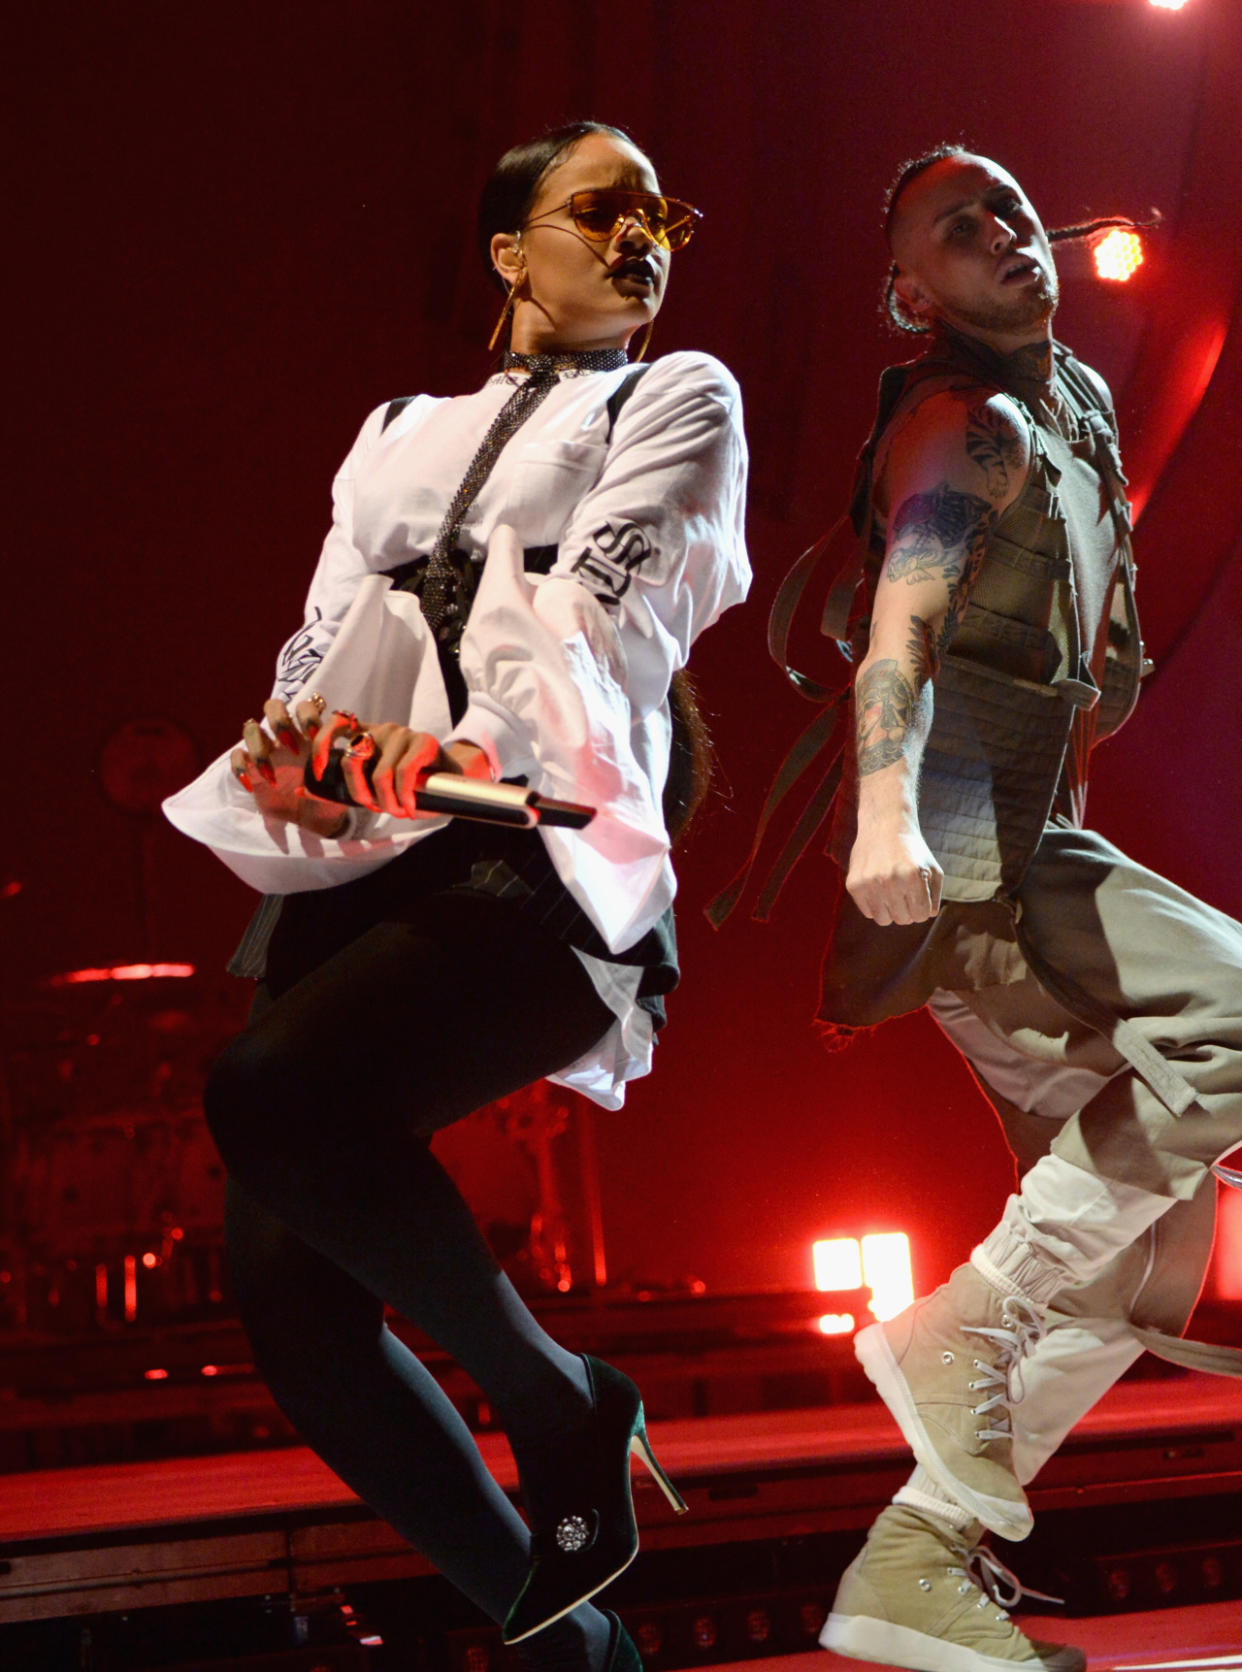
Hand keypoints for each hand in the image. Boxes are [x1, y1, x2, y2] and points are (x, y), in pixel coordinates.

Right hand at [230, 696, 348, 837]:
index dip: (308, 716)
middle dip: (279, 721)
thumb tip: (346, 761)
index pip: (305, 707)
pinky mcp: (250, 768)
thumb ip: (341, 771)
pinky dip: (240, 768)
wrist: (314, 820)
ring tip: (273, 776)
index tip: (315, 736)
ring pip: (250, 728)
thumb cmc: (329, 796)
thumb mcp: (339, 784)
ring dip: (259, 748)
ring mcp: (267, 750)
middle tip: (292, 748)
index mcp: (309, 735)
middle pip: (273, 706)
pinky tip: (251, 786)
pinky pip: (237, 757)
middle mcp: (286, 737)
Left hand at [306, 714, 491, 819]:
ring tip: (399, 811)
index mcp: (367, 734)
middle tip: (376, 808)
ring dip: (387, 802)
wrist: (458, 779)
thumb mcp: (376, 785)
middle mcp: (381, 729)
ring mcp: (402, 734)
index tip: (317, 768)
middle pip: (352, 759)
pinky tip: (410, 808)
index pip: (334, 725)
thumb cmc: (413, 785)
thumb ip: (345, 786)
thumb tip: (302, 790)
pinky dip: (403, 797)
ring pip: (379, 774)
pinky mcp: (424, 741)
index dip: (320, 744)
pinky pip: (403, 775)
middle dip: (360, 794)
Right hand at [846, 825, 943, 925]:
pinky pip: (868, 913)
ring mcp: (869, 883)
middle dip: (906, 909)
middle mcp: (890, 881)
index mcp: (913, 877)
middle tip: (904, 892)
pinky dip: (874, 905)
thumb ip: (934, 895)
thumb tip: (928, 915)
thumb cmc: (912, 849)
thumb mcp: (932, 868)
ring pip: (883, 920)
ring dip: (890, 910)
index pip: (920, 916)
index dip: (921, 909)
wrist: (884, 824)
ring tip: (891, 892)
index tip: (918, 897)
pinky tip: (877, 887)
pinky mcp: (854, 884)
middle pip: (902, 919)